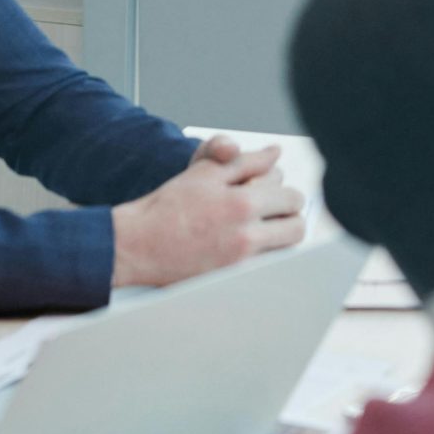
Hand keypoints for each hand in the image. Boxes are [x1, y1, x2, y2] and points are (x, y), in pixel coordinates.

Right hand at [112, 144, 304, 288]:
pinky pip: (267, 269)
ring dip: (281, 238)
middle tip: (273, 211)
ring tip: (263, 229)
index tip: (270, 192)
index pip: (290, 197)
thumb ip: (246, 160)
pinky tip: (248, 247)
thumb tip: (275, 152)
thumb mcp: (205, 172)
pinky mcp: (231, 281)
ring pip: (286, 251)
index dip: (283, 191)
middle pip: (296, 227)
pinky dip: (265, 256)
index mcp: (243, 204)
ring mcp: (240, 264)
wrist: (138, 244)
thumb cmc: (169, 206)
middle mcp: (246, 236)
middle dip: (288, 215)